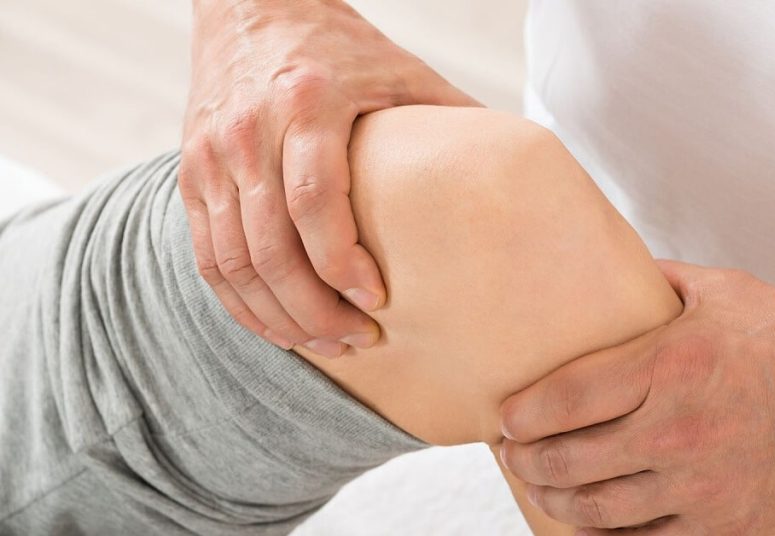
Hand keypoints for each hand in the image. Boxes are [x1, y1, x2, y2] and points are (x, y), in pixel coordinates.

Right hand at [179, 0, 477, 356]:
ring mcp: (212, 155)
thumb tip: (515, 175)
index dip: (342, 265)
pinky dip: (238, 302)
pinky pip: (206, 256)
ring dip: (276, 316)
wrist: (254, 6)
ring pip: (233, 262)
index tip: (377, 302)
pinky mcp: (192, 172)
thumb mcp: (403, 72)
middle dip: (313, 310)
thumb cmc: (340, 47)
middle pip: (270, 248)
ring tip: (323, 343)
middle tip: (356, 340)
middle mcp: (250, 131)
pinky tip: (275, 324)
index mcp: (307, 102)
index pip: (315, 203)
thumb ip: (451, 120)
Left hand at [500, 261, 774, 534]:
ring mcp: (701, 485)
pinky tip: (589, 517)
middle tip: (511, 452)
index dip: (519, 414)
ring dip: (553, 498)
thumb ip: (653, 283)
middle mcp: (677, 430)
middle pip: (568, 459)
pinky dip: (605, 533)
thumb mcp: (719, 290)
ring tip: (539, 484)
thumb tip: (608, 273)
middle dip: (524, 460)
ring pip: (596, 508)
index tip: (503, 417)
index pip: (564, 397)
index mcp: (669, 364)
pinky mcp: (724, 523)